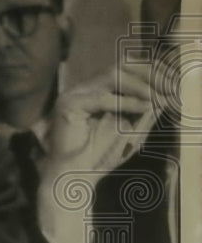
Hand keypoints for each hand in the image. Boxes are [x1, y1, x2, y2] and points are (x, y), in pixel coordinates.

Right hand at [37, 59, 159, 242]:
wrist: (76, 176)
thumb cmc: (101, 156)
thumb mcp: (132, 130)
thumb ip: (146, 112)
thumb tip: (167, 94)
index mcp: (96, 92)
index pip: (124, 69)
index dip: (150, 72)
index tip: (174, 83)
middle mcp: (84, 89)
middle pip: (119, 66)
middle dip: (148, 74)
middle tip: (169, 86)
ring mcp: (74, 94)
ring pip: (111, 75)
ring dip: (140, 85)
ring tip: (158, 97)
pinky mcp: (68, 105)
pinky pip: (102, 98)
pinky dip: (126, 102)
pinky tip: (144, 107)